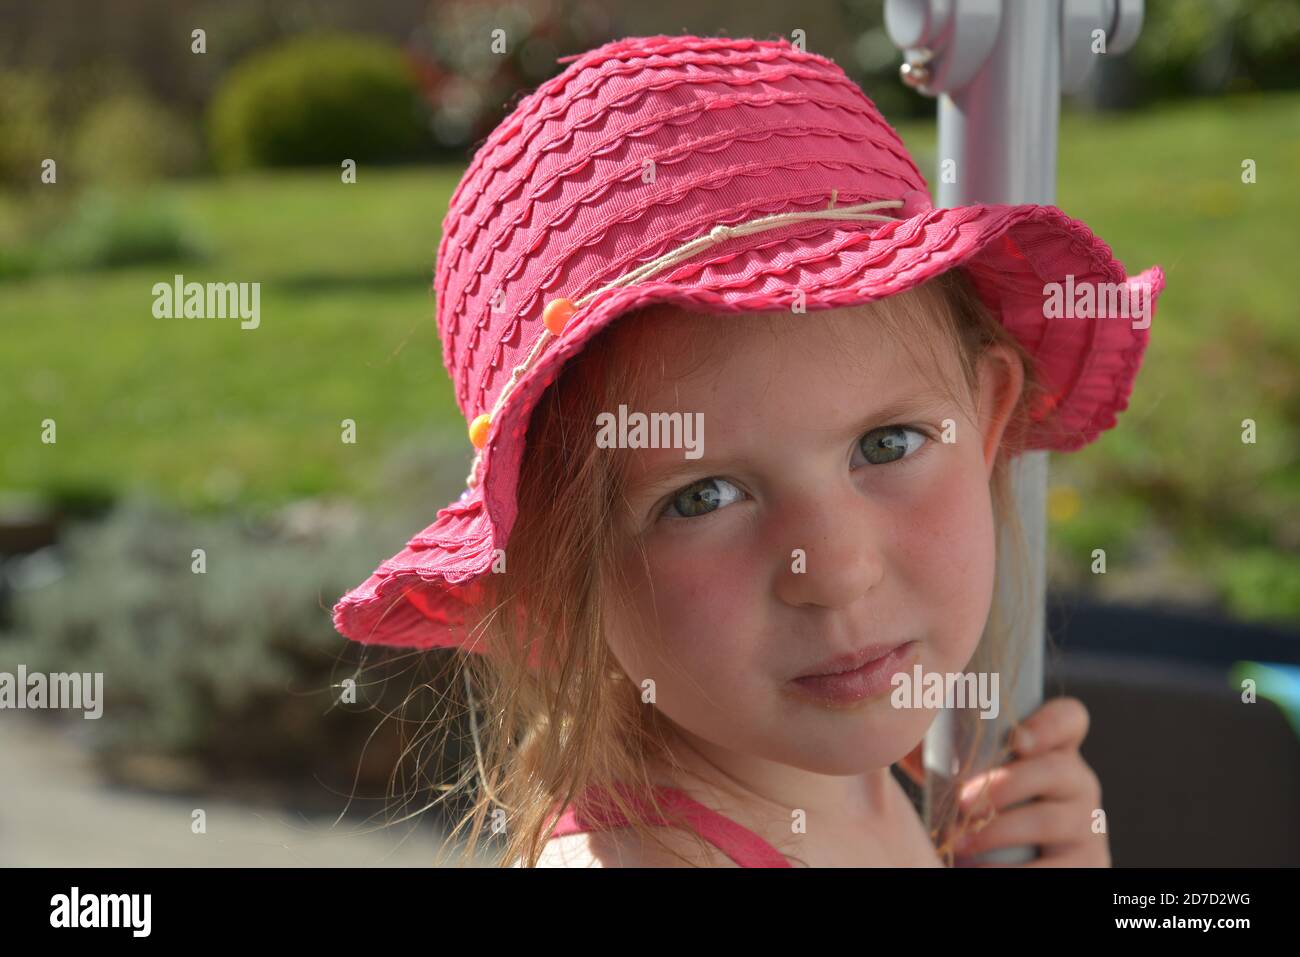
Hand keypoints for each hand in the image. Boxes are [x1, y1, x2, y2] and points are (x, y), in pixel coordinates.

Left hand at [949, 695, 1109, 866]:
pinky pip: (1055, 870)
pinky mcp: (1088, 864)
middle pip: (1055, 769)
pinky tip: (978, 871)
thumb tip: (896, 719)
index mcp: (1053, 749)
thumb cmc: (976, 806)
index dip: (1049, 723)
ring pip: (1049, 819)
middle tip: (960, 802)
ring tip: (959, 842)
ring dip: (997, 831)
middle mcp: (1078, 781)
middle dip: (1004, 785)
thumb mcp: (970, 769)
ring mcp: (1087, 824)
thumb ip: (942, 742)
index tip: (1015, 738)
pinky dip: (1012, 873)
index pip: (1070, 718)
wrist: (1004, 863)